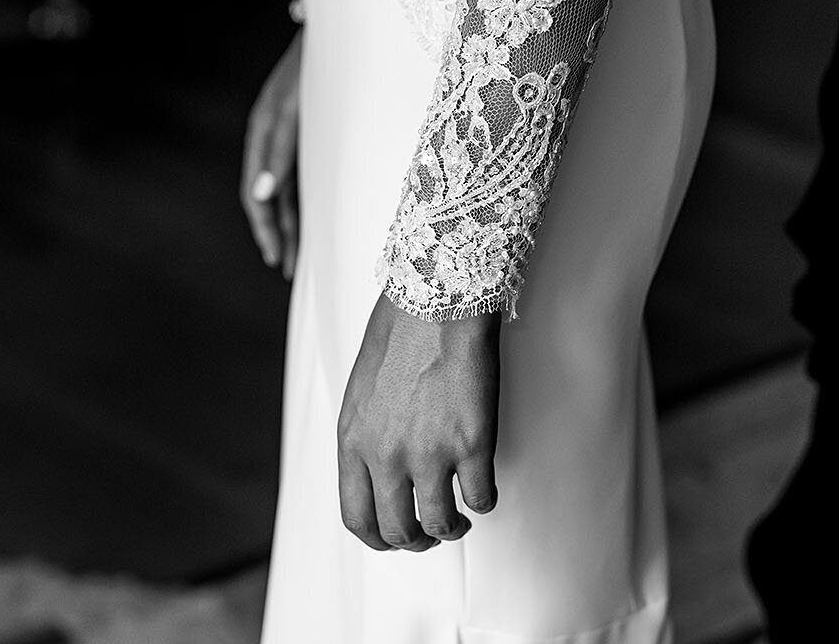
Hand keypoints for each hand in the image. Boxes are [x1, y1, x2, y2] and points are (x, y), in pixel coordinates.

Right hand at [242, 30, 302, 277]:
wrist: (343, 31)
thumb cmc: (319, 66)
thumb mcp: (296, 110)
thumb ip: (279, 153)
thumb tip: (261, 195)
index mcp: (264, 129)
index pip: (256, 189)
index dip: (264, 223)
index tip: (276, 254)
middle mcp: (272, 136)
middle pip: (267, 195)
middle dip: (275, 232)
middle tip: (285, 267)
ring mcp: (289, 138)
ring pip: (283, 192)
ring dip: (289, 226)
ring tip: (296, 261)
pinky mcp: (307, 138)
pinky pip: (299, 181)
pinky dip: (301, 207)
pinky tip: (310, 227)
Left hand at [337, 294, 499, 550]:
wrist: (439, 297)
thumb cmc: (401, 329)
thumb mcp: (361, 389)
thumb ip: (365, 433)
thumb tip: (376, 468)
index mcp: (353, 439)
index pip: (356, 516)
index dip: (377, 537)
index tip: (394, 536)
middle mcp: (386, 454)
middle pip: (396, 530)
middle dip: (415, 541)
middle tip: (430, 534)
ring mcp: (430, 452)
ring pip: (439, 523)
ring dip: (452, 528)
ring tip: (461, 519)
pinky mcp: (472, 443)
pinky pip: (481, 496)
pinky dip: (485, 501)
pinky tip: (485, 490)